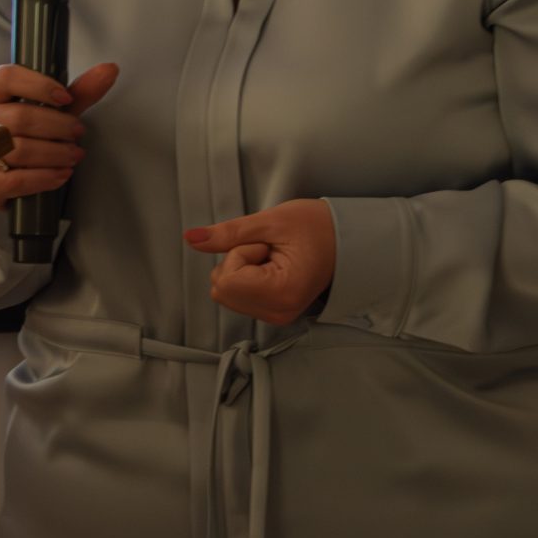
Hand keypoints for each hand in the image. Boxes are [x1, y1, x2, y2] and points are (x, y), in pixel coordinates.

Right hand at [0, 61, 121, 211]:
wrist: (6, 171)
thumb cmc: (27, 132)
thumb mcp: (54, 109)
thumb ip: (80, 91)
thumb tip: (109, 71)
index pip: (7, 78)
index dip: (39, 86)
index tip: (66, 97)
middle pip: (19, 118)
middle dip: (57, 126)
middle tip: (78, 132)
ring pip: (19, 150)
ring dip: (54, 153)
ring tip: (74, 155)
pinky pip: (14, 180)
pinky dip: (43, 177)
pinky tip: (61, 174)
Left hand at [185, 200, 336, 326]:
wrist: (346, 239)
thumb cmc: (316, 226)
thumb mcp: (270, 221)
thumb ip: (228, 234)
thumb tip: (191, 238)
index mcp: (281, 294)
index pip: (227, 281)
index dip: (240, 254)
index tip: (266, 245)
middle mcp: (278, 313)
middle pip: (222, 290)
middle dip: (238, 262)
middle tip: (270, 250)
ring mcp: (277, 316)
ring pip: (227, 294)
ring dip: (242, 270)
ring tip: (274, 257)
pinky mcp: (274, 313)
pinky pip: (239, 297)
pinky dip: (248, 278)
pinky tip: (273, 267)